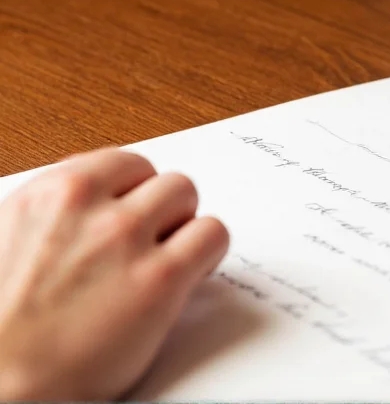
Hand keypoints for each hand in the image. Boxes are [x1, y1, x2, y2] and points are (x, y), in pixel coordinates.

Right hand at [0, 148, 228, 400]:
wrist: (2, 387)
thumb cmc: (5, 327)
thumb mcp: (11, 242)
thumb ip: (56, 212)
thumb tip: (93, 199)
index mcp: (50, 194)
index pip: (123, 163)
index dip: (136, 191)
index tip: (138, 211)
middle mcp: (87, 206)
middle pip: (160, 178)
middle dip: (164, 209)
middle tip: (157, 240)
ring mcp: (124, 238)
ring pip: (187, 194)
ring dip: (185, 225)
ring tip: (172, 257)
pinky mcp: (159, 279)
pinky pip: (212, 234)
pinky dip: (209, 251)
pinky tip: (192, 273)